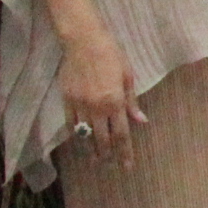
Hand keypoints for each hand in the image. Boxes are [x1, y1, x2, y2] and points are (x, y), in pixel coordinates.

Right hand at [57, 25, 146, 163]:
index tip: (126, 167)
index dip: (124, 153)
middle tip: (108, 165)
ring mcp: (79, 105)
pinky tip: (80, 141)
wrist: (83, 41)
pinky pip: (71, 123)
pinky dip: (76, 134)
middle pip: (102, 139)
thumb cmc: (111, 55)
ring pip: (85, 135)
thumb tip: (141, 121)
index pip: (122, 134)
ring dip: (90, 149)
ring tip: (94, 160)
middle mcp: (97, 108)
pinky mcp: (66, 100)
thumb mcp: (127, 76)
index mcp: (115, 102)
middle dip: (107, 155)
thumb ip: (132, 102)